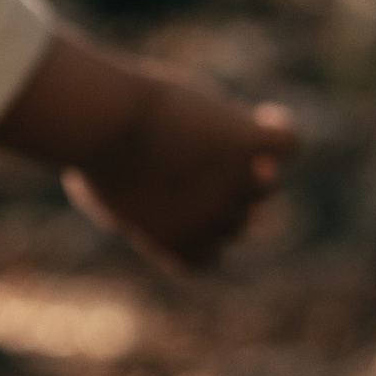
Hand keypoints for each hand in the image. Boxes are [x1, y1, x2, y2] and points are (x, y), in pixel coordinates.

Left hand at [69, 75, 294, 270]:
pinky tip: (264, 119)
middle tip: (193, 160)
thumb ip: (128, 209)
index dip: (204, 234)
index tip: (189, 208)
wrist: (103, 124)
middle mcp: (212, 221)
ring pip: (264, 186)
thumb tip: (139, 204)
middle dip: (220, 194)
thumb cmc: (88, 155)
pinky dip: (280, 131)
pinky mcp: (247, 143)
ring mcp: (234, 183)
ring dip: (248, 166)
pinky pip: (287, 143)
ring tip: (218, 136)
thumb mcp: (97, 194)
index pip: (209, 256)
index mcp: (175, 243)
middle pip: (238, 220)